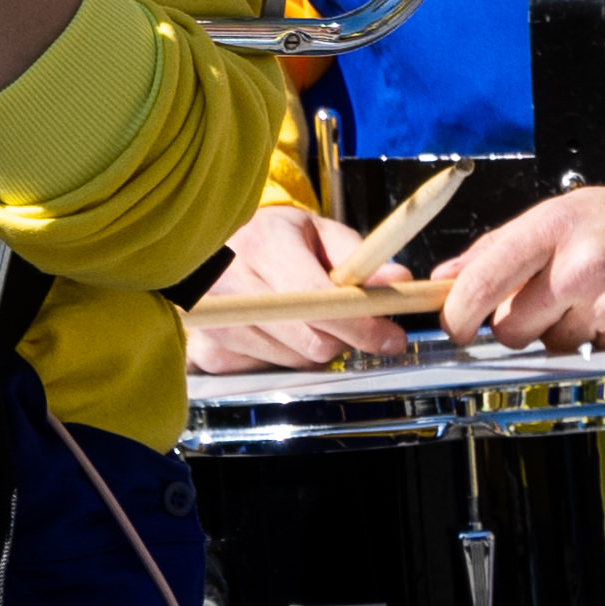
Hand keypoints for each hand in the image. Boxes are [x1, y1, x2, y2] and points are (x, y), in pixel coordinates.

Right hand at [186, 201, 418, 374]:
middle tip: (348, 323)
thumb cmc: (278, 239)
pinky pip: (264, 371)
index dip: (359, 324)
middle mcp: (229, 281)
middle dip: (341, 338)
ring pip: (291, 361)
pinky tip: (275, 331)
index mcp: (262, 243)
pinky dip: (281, 357)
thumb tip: (398, 279)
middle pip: (308, 340)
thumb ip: (360, 258)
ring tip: (304, 319)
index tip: (389, 337)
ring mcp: (213, 321)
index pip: (316, 299)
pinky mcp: (206, 349)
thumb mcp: (321, 234)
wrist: (222, 245)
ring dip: (311, 348)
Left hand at [439, 182, 604, 352]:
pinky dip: (599, 341)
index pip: (483, 278)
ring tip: (594, 298)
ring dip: (564, 332)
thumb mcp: (560, 216)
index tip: (454, 326)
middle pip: (511, 327)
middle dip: (519, 323)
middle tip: (549, 300)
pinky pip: (592, 354)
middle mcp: (580, 264)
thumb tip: (445, 278)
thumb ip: (499, 247)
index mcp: (551, 227)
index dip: (458, 312)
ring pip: (551, 346)